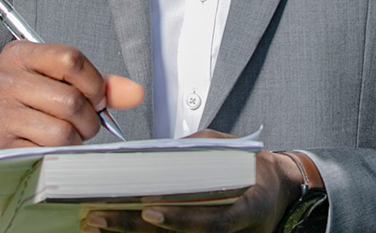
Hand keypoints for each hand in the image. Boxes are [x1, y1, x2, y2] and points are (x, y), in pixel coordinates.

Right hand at [0, 42, 143, 153]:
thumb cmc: (26, 106)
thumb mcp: (56, 83)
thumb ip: (97, 85)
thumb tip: (135, 93)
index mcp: (19, 55)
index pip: (70, 59)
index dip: (94, 83)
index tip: (96, 98)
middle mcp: (3, 79)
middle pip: (71, 100)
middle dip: (88, 120)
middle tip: (82, 125)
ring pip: (62, 131)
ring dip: (73, 141)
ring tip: (63, 137)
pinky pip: (46, 153)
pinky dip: (57, 156)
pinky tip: (46, 149)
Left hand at [82, 135, 314, 232]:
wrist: (280, 194)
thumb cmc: (254, 168)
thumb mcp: (233, 150)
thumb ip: (199, 149)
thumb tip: (161, 150)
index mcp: (247, 210)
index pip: (211, 221)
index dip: (180, 218)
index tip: (149, 209)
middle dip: (134, 228)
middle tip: (98, 217)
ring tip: (95, 224)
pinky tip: (114, 229)